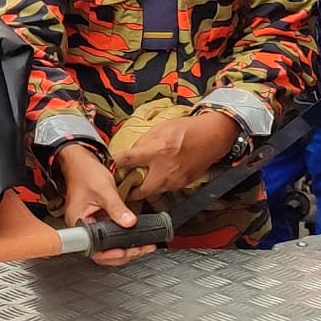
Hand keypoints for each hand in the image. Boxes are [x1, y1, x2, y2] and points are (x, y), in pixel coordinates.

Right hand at [55, 143, 155, 266]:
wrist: (80, 161)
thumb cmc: (84, 172)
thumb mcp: (104, 189)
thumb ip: (117, 207)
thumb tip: (130, 222)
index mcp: (77, 222)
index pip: (94, 248)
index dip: (110, 254)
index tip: (125, 251)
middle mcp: (82, 228)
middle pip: (102, 252)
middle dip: (124, 254)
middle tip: (142, 249)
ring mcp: (90, 226)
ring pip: (108, 247)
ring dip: (126, 249)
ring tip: (144, 247)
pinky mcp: (98, 223)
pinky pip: (111, 237)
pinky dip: (124, 240)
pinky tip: (137, 239)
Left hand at [117, 111, 239, 201]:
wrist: (212, 136)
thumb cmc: (187, 129)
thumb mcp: (160, 128)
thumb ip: (143, 142)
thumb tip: (132, 152)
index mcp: (156, 151)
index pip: (128, 160)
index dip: (115, 165)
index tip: (108, 168)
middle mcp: (165, 169)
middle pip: (141, 190)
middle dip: (130, 191)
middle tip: (123, 187)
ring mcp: (175, 180)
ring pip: (154, 192)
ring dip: (145, 189)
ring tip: (139, 183)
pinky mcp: (183, 184)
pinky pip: (166, 189)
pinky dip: (159, 185)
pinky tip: (157, 179)